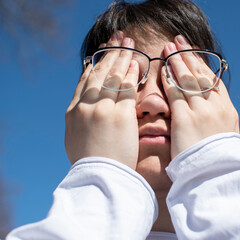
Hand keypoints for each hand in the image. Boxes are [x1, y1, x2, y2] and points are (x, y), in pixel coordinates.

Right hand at [65, 31, 138, 168]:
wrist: (99, 177)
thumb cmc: (91, 162)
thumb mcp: (76, 138)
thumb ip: (81, 119)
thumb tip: (86, 109)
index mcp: (73, 112)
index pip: (85, 81)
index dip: (95, 65)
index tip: (102, 54)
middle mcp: (86, 106)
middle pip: (99, 73)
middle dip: (109, 54)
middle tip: (118, 40)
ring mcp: (102, 109)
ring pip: (112, 76)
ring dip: (121, 57)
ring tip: (129, 44)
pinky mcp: (120, 115)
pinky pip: (127, 89)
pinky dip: (131, 74)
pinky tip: (136, 63)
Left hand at [162, 35, 239, 158]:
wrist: (216, 176)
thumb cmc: (219, 159)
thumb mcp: (225, 136)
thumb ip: (218, 120)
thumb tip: (211, 112)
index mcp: (228, 110)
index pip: (214, 80)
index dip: (202, 64)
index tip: (194, 52)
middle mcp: (216, 106)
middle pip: (201, 74)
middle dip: (189, 55)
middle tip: (179, 41)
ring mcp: (202, 111)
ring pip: (188, 79)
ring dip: (178, 61)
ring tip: (169, 47)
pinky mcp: (185, 119)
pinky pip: (175, 93)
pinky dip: (169, 79)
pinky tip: (163, 69)